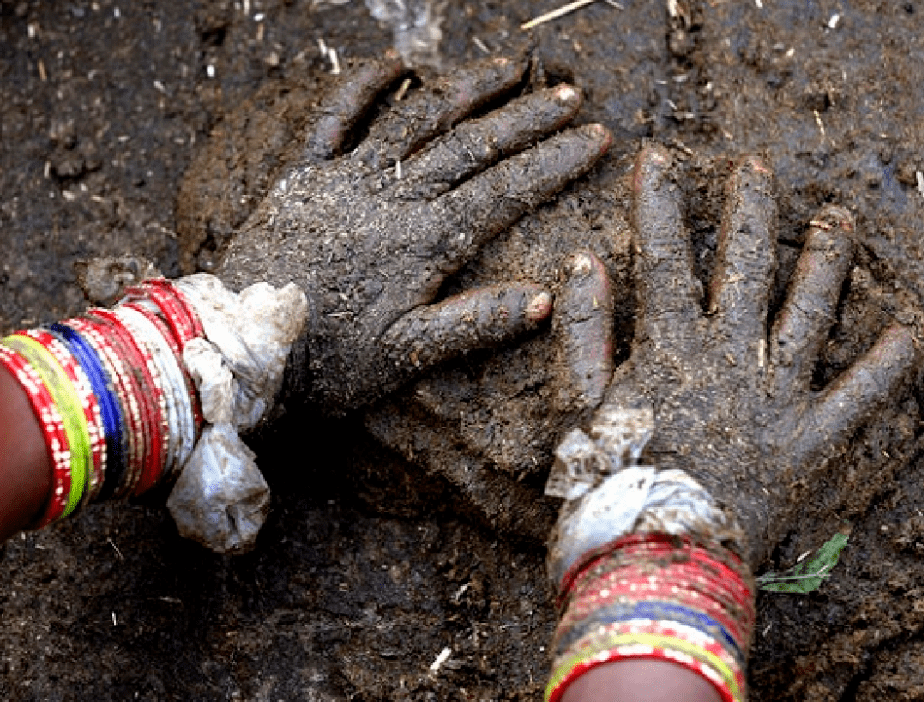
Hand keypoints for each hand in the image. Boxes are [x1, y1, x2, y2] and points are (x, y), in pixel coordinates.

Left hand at [198, 54, 609, 411]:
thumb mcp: (406, 358)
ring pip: (416, 119)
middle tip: (570, 95)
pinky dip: (364, 87)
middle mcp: (389, 198)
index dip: (553, 163)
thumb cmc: (326, 363)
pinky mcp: (303, 176)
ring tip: (509, 66)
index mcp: (421, 242)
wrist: (240, 347)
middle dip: (526, 118)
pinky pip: (335, 118)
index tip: (594, 138)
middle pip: (471, 145)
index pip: (504, 191)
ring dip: (466, 88)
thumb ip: (475, 323)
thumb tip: (546, 299)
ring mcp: (344, 180)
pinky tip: (396, 65)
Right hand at [560, 145, 923, 567]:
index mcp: (669, 346)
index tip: (657, 158)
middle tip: (757, 166)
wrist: (657, 558)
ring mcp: (776, 396)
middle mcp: (730, 358)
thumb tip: (582, 260)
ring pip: (808, 311)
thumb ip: (582, 329)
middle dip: (749, 210)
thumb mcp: (580, 404)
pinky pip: (858, 395)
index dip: (659, 204)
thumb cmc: (609, 485)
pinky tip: (911, 326)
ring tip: (839, 216)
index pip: (663, 257)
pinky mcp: (811, 440)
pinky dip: (887, 363)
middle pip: (744, 267)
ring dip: (825, 260)